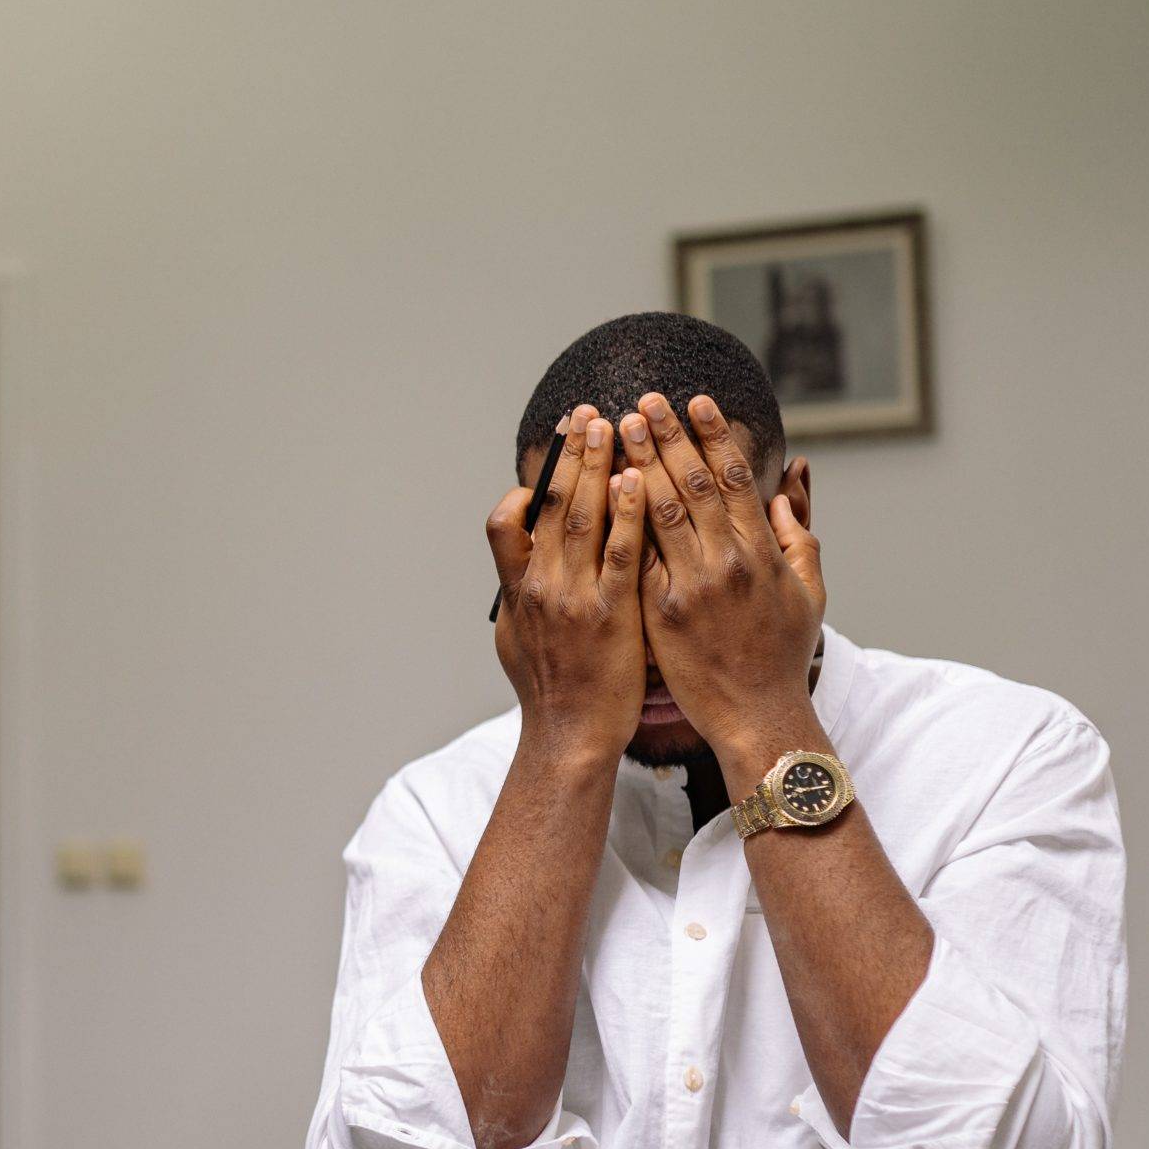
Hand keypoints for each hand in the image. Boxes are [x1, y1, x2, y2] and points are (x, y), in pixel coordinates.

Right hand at [486, 405, 651, 767]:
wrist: (569, 736)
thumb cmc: (550, 691)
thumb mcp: (516, 637)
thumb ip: (521, 591)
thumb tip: (518, 558)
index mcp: (517, 590)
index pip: (508, 519)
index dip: (532, 479)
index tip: (553, 447)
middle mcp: (540, 587)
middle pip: (551, 505)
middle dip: (571, 454)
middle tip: (588, 412)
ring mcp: (574, 599)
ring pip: (583, 518)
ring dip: (599, 466)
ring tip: (615, 426)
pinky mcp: (612, 614)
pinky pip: (621, 553)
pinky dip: (628, 513)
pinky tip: (640, 482)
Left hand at [622, 392, 826, 779]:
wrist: (757, 716)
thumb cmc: (782, 655)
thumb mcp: (808, 592)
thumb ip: (797, 536)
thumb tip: (788, 486)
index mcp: (762, 552)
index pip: (735, 478)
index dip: (714, 436)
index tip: (696, 402)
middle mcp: (728, 562)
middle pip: (692, 484)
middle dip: (668, 437)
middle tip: (644, 400)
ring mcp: (692, 587)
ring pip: (659, 511)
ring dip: (638, 463)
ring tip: (617, 428)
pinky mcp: (662, 613)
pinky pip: (637, 557)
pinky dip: (622, 520)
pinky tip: (606, 489)